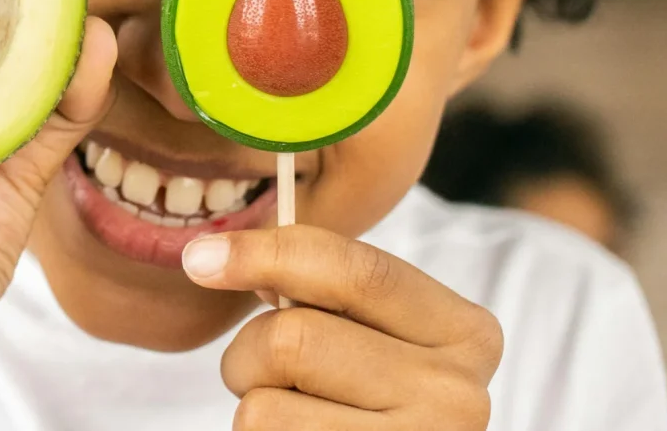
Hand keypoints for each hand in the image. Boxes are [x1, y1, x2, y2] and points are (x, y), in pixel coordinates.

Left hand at [182, 225, 502, 429]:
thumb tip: (222, 258)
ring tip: (292, 418)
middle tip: (263, 375)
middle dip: (249, 353)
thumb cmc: (375, 401)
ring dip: (252, 409)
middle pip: (293, 339)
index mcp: (465, 332)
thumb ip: (328, 294)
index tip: (201, 257)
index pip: (356, 271)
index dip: (268, 253)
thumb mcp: (376, 338)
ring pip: (262, 406)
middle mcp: (458, 393)